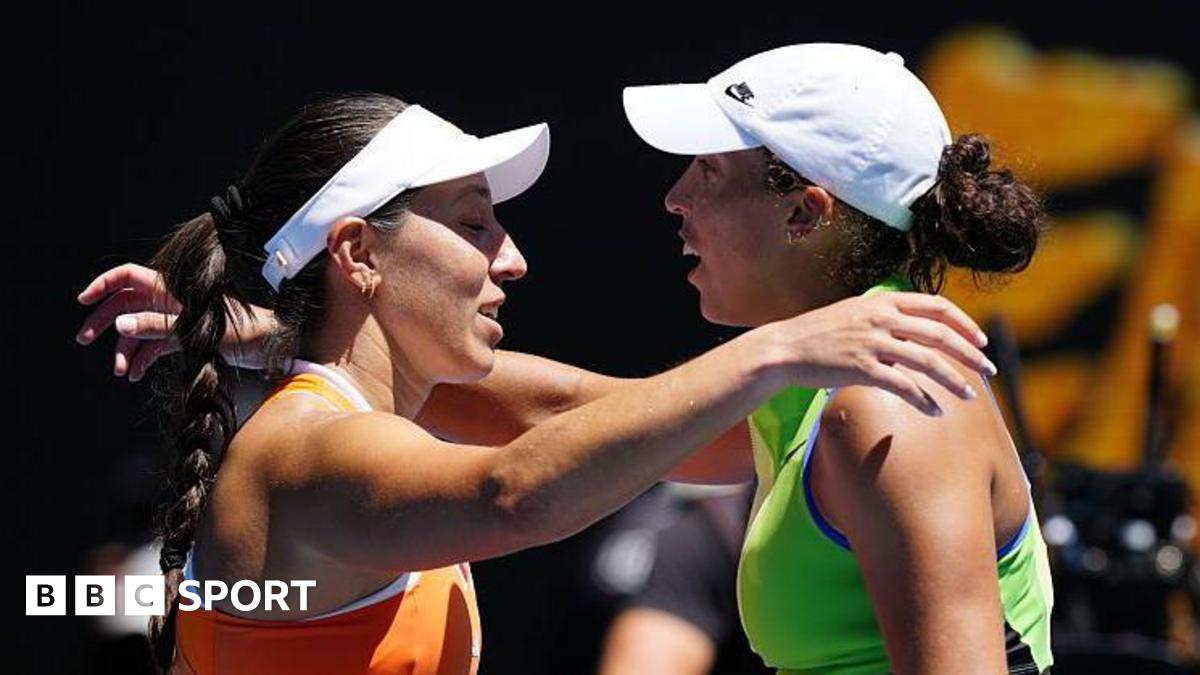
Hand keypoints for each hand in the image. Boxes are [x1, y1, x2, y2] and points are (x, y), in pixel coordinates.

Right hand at [75, 263, 274, 379]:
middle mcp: (171, 301)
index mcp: (173, 289)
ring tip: (120, 371)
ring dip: (124, 349)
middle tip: (84, 339)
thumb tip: (120, 324)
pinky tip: (133, 374)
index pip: (129, 276)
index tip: (84, 301)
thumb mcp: (197, 330)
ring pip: (137, 328)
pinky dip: (141, 358)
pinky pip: (153, 345)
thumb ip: (157, 326)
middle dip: (104, 320)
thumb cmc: (244, 331)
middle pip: (125, 304)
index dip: (104, 285)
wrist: (270, 346)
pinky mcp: (183, 337)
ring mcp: (176, 319)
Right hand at [769, 292, 996, 415]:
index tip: (981, 341)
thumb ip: (885, 315)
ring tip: (969, 396)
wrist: (785, 348)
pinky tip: (934, 411)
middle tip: (988, 370)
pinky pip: (903, 386)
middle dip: (970, 354)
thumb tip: (915, 327)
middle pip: (939, 334)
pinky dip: (924, 400)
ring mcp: (872, 343)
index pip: (937, 306)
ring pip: (927, 361)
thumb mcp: (855, 311)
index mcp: (883, 302)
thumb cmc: (819, 333)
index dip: (965, 323)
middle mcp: (881, 318)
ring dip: (954, 380)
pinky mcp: (862, 368)